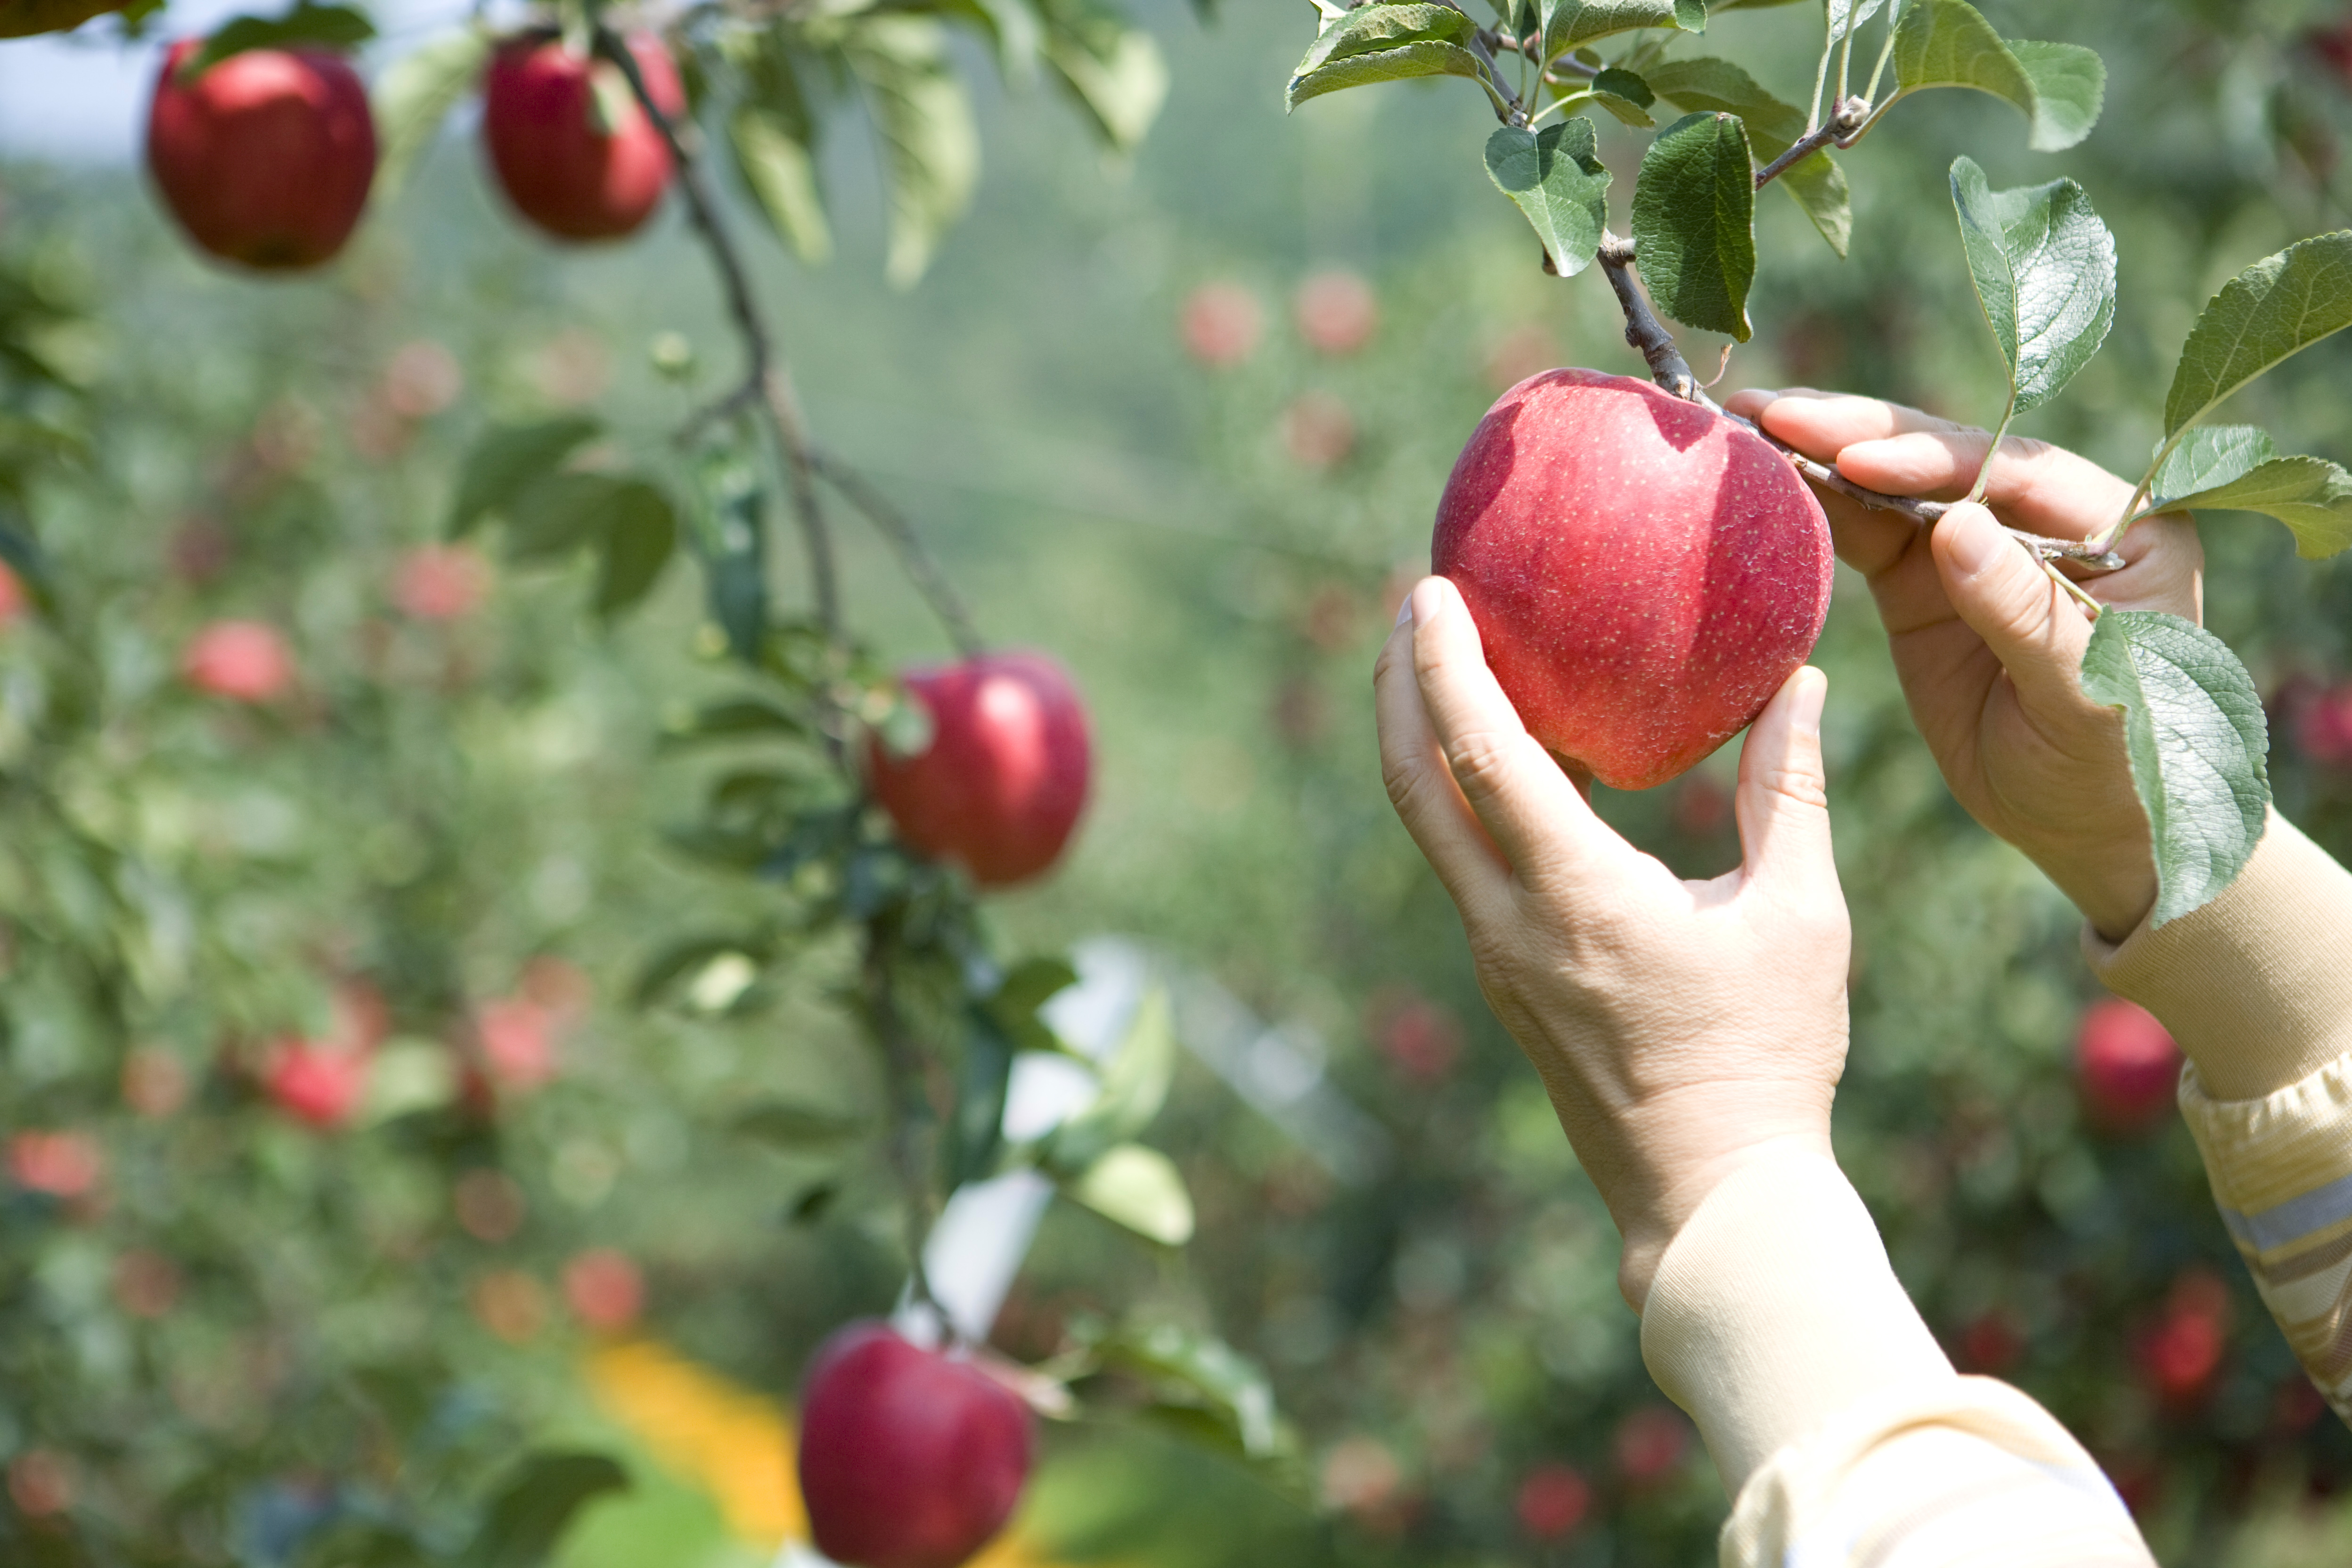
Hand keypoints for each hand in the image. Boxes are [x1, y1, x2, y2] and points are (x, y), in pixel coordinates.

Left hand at [1375, 577, 1849, 1308]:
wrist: (1710, 1196)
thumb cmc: (1768, 1058)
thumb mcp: (1799, 915)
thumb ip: (1790, 791)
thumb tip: (1799, 683)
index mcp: (1575, 897)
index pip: (1480, 755)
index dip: (1448, 664)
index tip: (1430, 590)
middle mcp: (1508, 924)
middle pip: (1415, 782)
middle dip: (1400, 684)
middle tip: (1409, 604)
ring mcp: (1496, 956)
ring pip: (1428, 825)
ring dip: (1420, 736)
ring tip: (1437, 661)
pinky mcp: (1506, 978)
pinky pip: (1462, 863)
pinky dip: (1458, 792)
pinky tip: (1499, 757)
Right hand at [1723, 389, 2206, 940]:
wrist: (2092, 830)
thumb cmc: (2116, 771)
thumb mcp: (2085, 699)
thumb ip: (2026, 612)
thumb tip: (1957, 525)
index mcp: (2119, 527)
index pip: (2014, 470)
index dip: (1931, 457)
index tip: (1858, 458)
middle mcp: (2048, 518)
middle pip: (1945, 457)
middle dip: (1859, 433)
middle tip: (1772, 413)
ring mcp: (1979, 546)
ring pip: (1894, 484)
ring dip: (1821, 454)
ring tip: (1747, 426)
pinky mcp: (1926, 581)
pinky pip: (1863, 533)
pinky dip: (1814, 509)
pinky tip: (1763, 481)